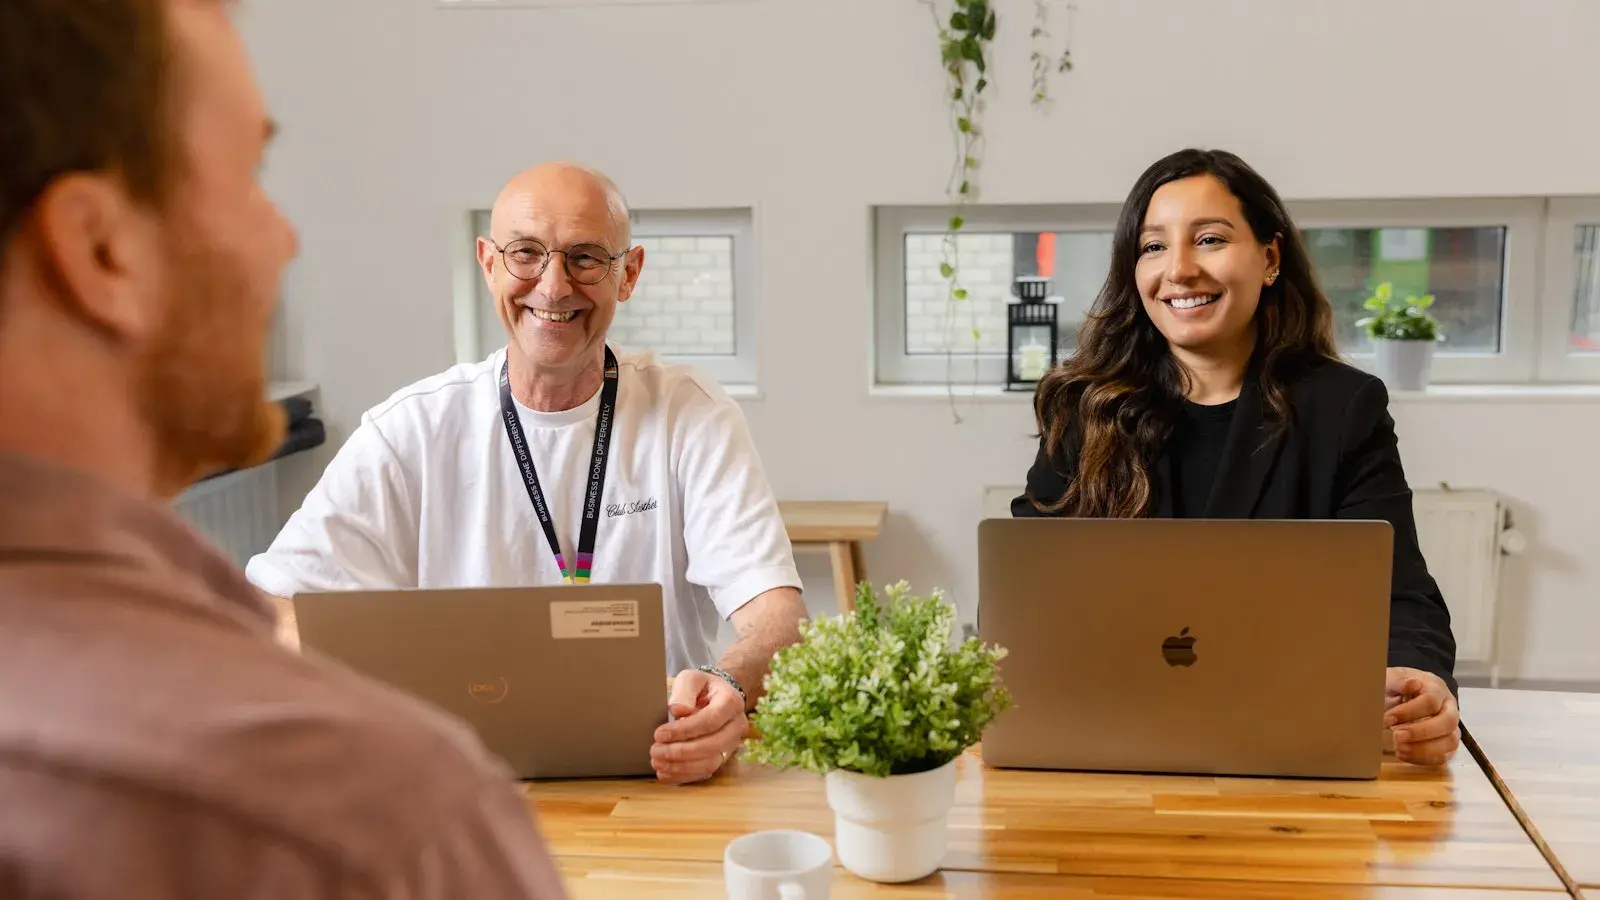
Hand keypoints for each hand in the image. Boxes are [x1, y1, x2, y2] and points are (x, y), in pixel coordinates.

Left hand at [651, 669, 747, 784]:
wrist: (718, 696)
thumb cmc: (703, 687)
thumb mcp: (691, 679)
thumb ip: (684, 691)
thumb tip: (678, 711)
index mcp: (731, 702)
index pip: (710, 721)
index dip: (684, 730)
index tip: (659, 734)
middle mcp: (737, 726)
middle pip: (711, 746)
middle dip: (680, 752)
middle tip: (655, 751)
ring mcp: (732, 745)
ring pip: (710, 763)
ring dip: (681, 767)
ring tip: (657, 762)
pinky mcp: (724, 757)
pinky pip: (706, 772)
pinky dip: (684, 775)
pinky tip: (665, 773)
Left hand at [1384, 667, 1459, 766]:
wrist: (1398, 695)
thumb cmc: (1396, 686)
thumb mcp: (1392, 678)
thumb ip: (1399, 680)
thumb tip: (1412, 684)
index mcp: (1436, 688)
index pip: (1431, 700)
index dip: (1409, 711)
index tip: (1387, 719)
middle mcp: (1448, 708)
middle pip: (1447, 722)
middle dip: (1421, 732)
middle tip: (1396, 736)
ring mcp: (1450, 728)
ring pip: (1450, 742)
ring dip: (1425, 749)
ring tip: (1399, 749)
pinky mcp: (1445, 745)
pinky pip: (1443, 757)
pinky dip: (1423, 759)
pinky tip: (1403, 755)